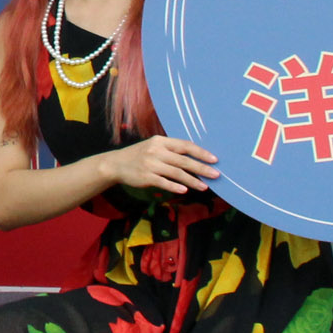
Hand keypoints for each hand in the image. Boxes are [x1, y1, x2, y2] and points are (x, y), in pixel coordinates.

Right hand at [102, 136, 219, 195]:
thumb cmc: (139, 155)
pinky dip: (175, 187)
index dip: (201, 152)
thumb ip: (171, 150)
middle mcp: (156, 151)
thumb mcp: (154, 146)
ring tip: (205, 187)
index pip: (185, 145)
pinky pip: (164, 182)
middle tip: (216, 174)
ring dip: (192, 180)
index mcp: (161, 141)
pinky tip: (185, 191)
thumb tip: (195, 157)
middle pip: (184, 160)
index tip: (214, 159)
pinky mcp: (146, 177)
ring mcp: (151, 164)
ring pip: (176, 173)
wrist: (116, 164)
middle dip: (202, 168)